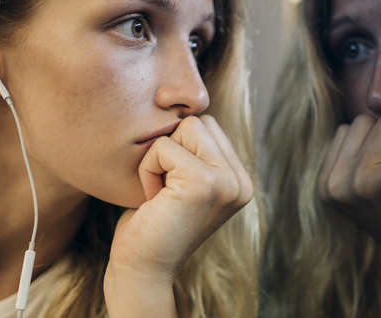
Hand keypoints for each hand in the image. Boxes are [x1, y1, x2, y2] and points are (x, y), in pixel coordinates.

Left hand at [104, 115, 252, 316]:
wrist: (140, 269)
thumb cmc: (151, 225)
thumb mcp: (183, 184)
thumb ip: (196, 154)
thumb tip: (190, 110)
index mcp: (240, 182)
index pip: (209, 127)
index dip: (179, 149)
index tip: (172, 188)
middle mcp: (241, 183)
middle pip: (199, 122)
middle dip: (171, 149)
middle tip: (164, 191)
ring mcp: (226, 183)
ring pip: (185, 128)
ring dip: (159, 158)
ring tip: (160, 194)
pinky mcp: (204, 183)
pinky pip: (164, 146)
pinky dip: (148, 169)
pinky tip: (154, 200)